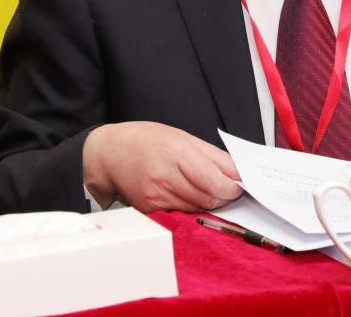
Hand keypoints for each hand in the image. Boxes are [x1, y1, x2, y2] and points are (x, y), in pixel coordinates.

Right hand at [83, 121, 241, 212]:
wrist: (110, 153)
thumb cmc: (146, 140)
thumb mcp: (183, 136)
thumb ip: (213, 156)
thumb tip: (238, 171)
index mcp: (177, 153)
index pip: (215, 181)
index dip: (232, 187)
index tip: (240, 185)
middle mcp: (165, 177)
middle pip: (208, 198)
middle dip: (224, 196)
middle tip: (230, 189)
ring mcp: (155, 196)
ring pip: (196, 209)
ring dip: (209, 202)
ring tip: (211, 190)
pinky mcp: (149, 210)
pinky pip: (180, 213)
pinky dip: (191, 207)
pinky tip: (191, 196)